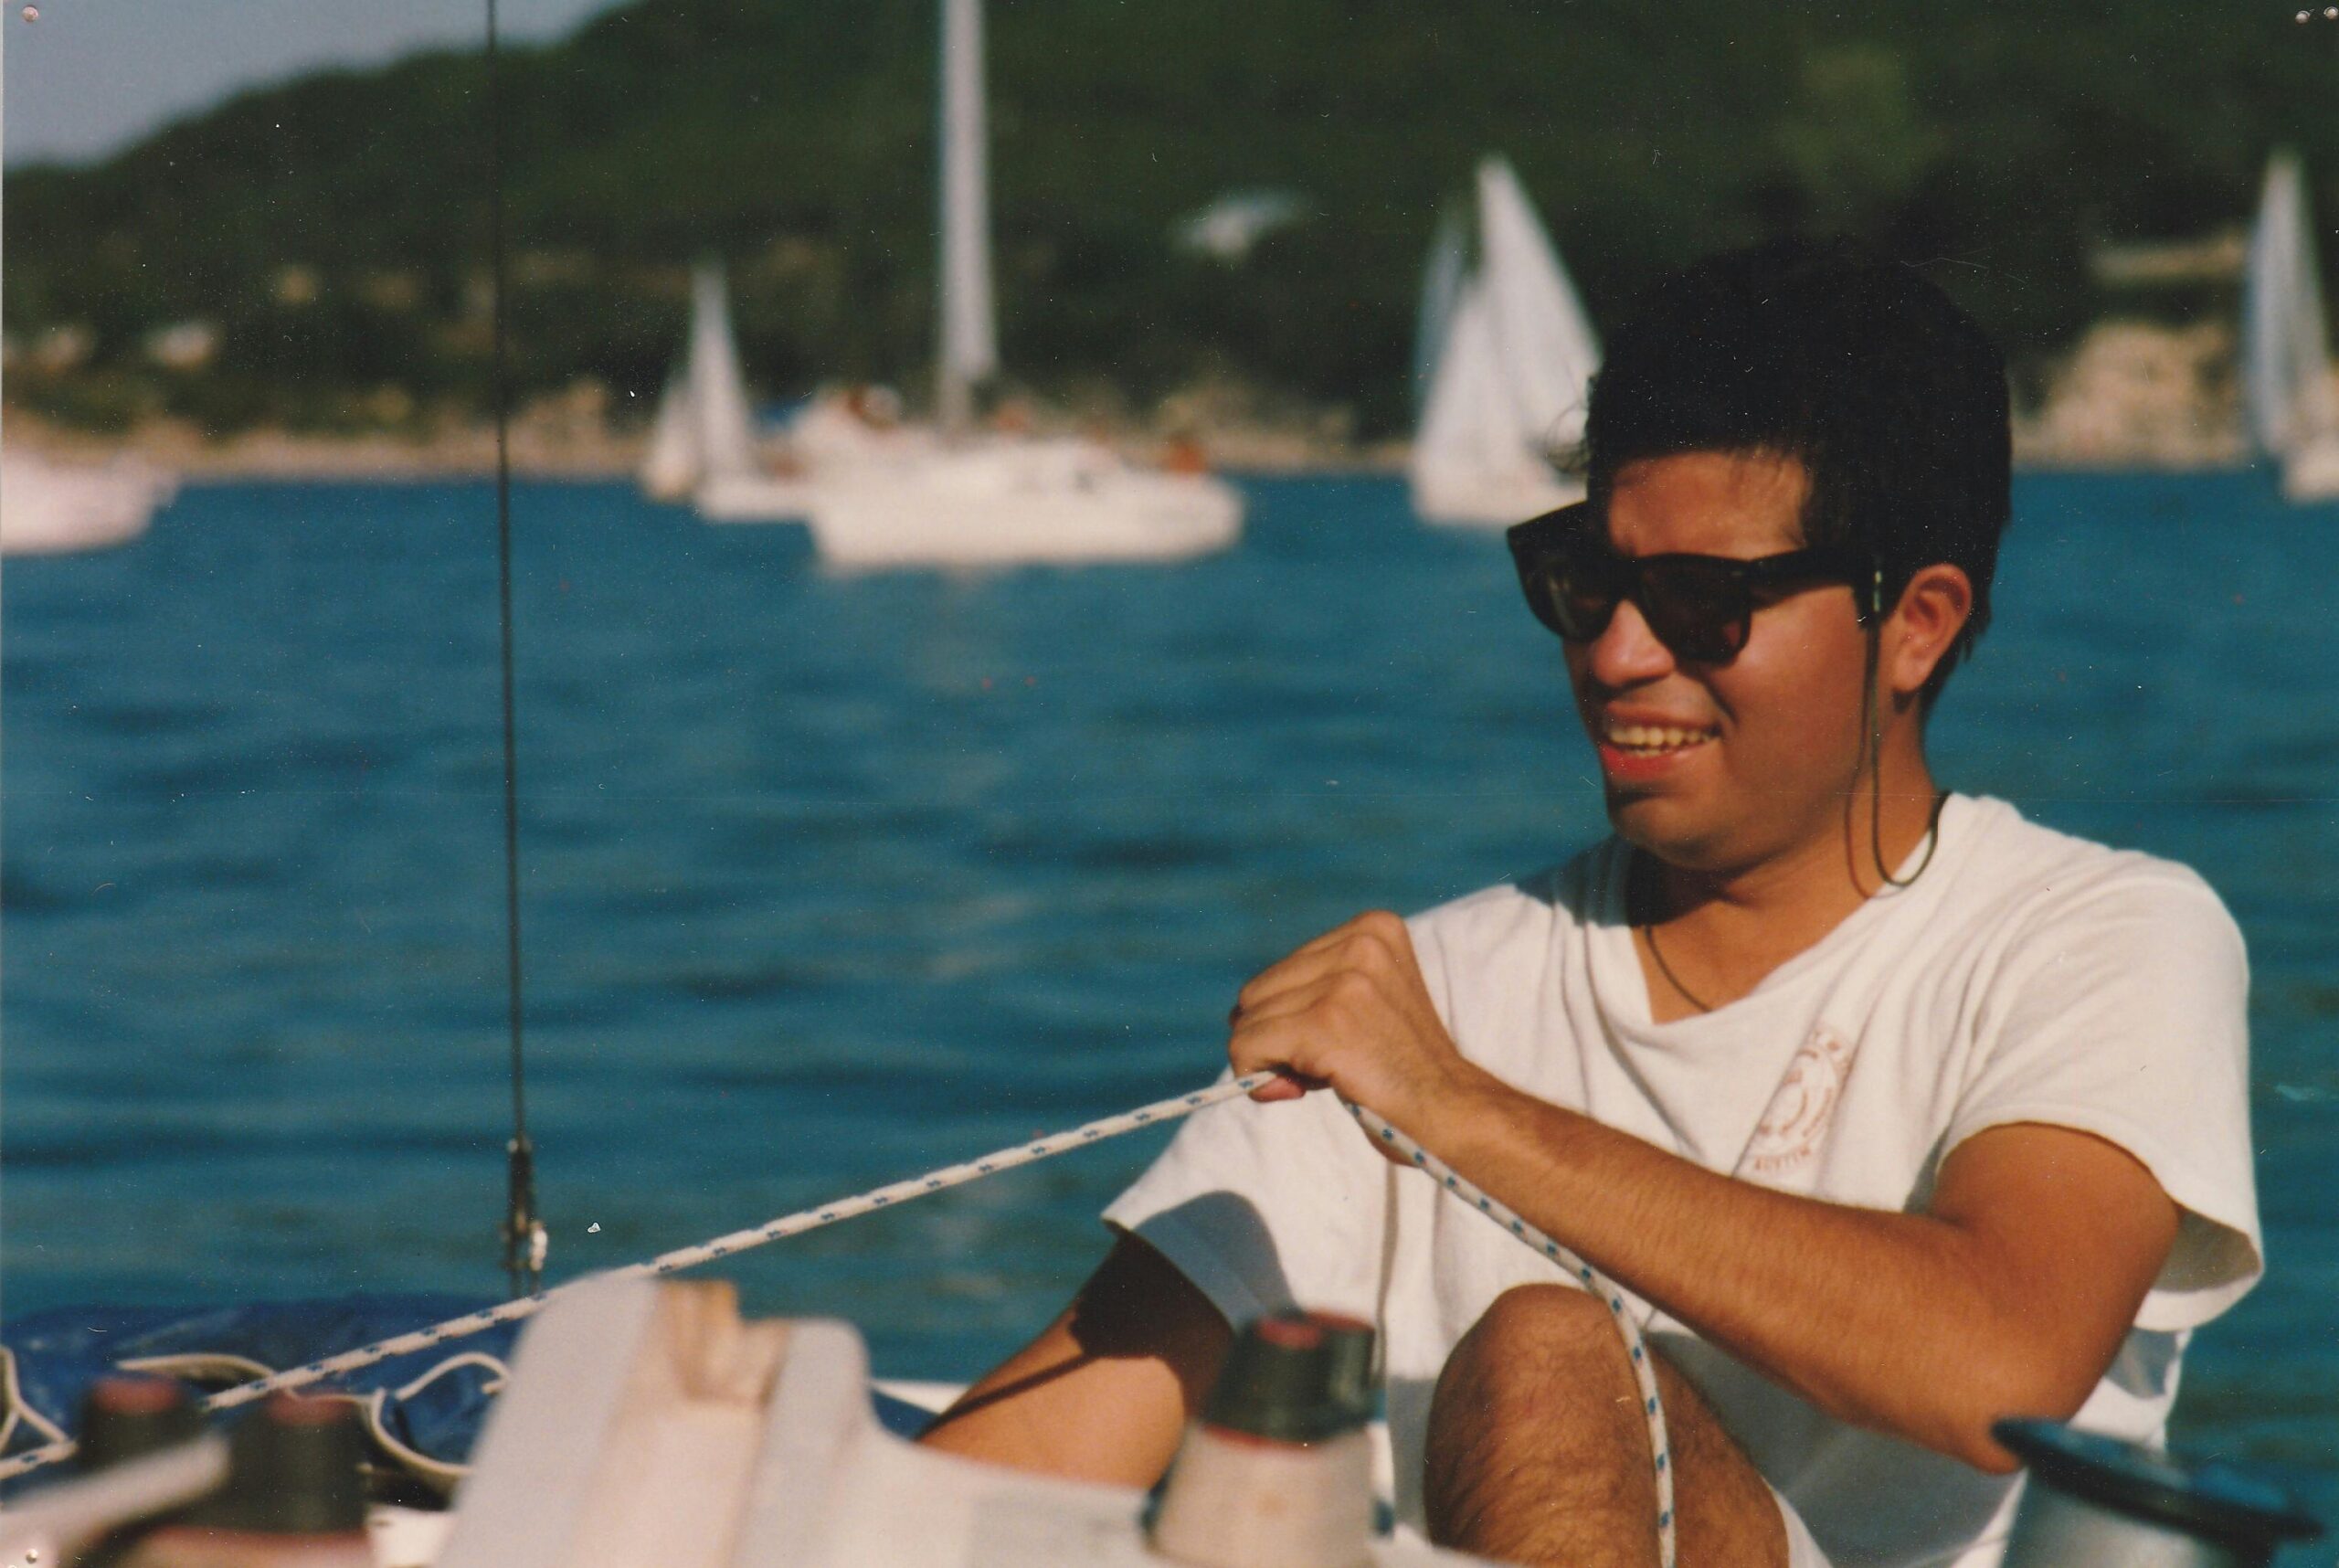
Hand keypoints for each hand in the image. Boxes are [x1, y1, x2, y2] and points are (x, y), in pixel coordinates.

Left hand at [1227, 911, 1481, 1152]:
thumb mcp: (1366, 1002)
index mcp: (1373, 927)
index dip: (1292, 1018)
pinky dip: (1258, 1078)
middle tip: (1327, 1067)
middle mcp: (1360, 942)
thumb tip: (1237, 1015)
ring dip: (1272, 1061)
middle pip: (1258, 992)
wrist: (1450, 1113)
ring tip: (1327, 1075)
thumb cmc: (1403, 1069)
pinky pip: (1248, 1048)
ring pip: (1248, 1022)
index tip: (1334, 1046)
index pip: (1283, 970)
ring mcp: (1345, 981)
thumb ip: (1314, 990)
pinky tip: (1299, 1090)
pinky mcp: (1326, 1022)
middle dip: (1277, 1038)